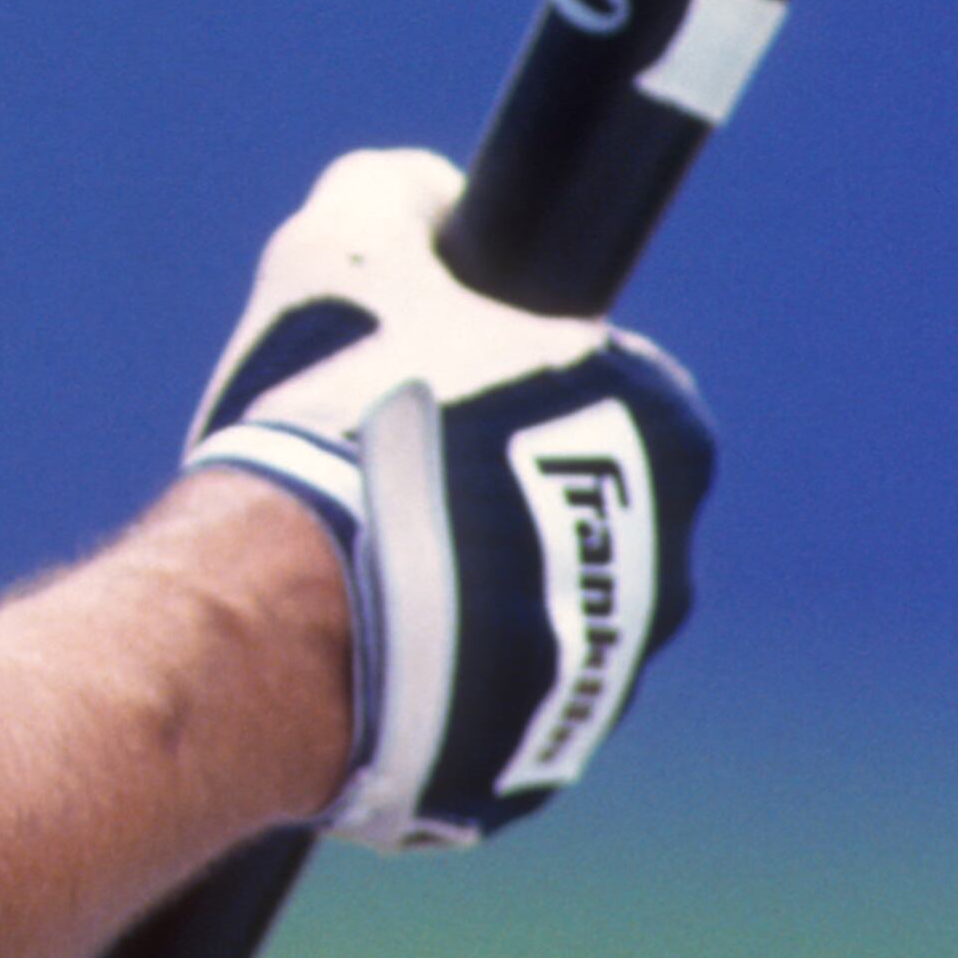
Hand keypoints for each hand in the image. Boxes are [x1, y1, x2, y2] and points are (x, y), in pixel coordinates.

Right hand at [183, 144, 715, 847]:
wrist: (287, 620)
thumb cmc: (336, 420)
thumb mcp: (347, 246)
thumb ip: (398, 194)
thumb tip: (422, 190)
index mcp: (662, 427)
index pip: (595, 376)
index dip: (496, 370)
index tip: (417, 382)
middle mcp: (670, 563)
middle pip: (568, 501)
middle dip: (485, 484)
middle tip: (377, 470)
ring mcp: (607, 678)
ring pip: (530, 607)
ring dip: (462, 584)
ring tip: (353, 564)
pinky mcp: (534, 766)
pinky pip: (485, 703)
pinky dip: (432, 676)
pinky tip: (354, 645)